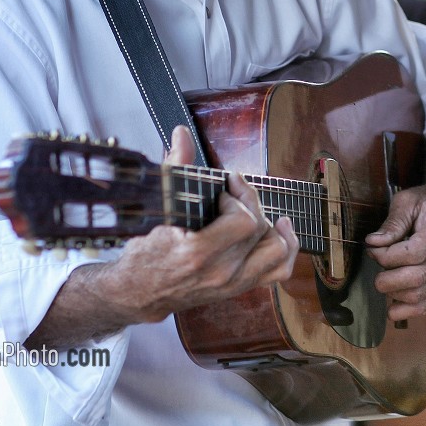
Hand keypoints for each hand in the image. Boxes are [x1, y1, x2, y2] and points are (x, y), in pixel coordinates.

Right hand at [100, 127, 299, 322]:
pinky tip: (279, 228)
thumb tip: (183, 133)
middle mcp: (221, 273)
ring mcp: (234, 284)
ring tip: (259, 211)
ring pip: (278, 251)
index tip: (223, 192)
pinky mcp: (241, 287)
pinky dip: (286, 247)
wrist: (139, 292)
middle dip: (250, 202)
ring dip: (273, 226)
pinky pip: (280, 270)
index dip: (239, 199)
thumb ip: (176, 168)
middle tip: (233, 194)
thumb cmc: (146, 251)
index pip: (245, 222)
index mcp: (198, 254)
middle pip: (261, 229)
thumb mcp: (158, 209)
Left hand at [365, 185, 425, 321]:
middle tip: (375, 269)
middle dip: (387, 278)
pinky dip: (405, 310)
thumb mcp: (408, 201)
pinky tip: (391, 304)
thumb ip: (392, 223)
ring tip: (384, 278)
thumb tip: (373, 243)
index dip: (387, 256)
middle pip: (417, 278)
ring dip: (393, 292)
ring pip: (419, 295)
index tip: (373, 249)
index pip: (414, 253)